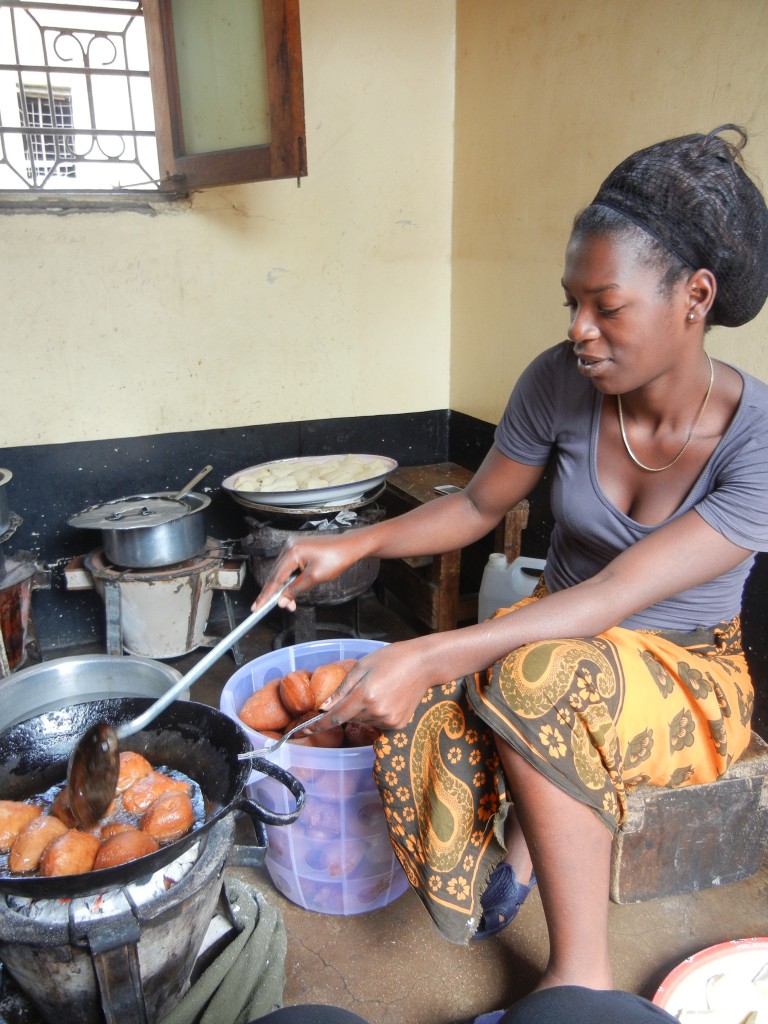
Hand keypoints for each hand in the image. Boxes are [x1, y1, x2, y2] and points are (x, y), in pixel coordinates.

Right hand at [251, 532, 364, 612]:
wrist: (349, 546)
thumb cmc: (336, 559)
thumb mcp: (315, 578)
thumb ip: (296, 589)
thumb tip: (281, 601)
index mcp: (292, 551)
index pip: (275, 578)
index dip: (266, 594)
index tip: (257, 607)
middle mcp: (289, 546)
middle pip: (276, 574)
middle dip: (275, 593)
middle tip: (272, 608)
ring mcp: (293, 545)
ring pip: (281, 571)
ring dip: (283, 587)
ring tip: (288, 603)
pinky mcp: (298, 547)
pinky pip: (288, 565)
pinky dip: (288, 579)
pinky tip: (290, 589)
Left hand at [315, 636, 444, 731]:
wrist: (423, 664)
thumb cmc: (391, 659)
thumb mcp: (362, 667)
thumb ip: (341, 689)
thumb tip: (324, 708)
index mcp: (364, 695)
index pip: (334, 717)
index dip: (317, 726)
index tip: (301, 732)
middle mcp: (376, 712)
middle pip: (349, 718)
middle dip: (346, 708)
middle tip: (359, 690)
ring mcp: (388, 721)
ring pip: (363, 721)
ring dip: (361, 710)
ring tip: (377, 690)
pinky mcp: (398, 725)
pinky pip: (377, 724)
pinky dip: (375, 714)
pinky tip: (387, 698)